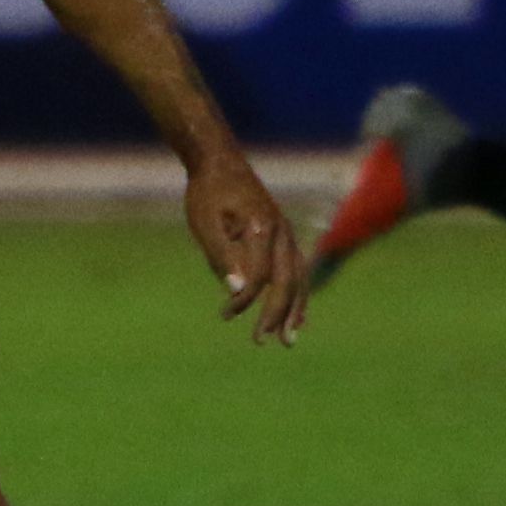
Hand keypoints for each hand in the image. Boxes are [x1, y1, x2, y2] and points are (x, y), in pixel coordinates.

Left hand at [185, 150, 308, 347]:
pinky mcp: (285, 237)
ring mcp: (287, 234)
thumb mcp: (205, 223)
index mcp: (262, 228)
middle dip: (276, 314)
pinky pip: (299, 270)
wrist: (220, 163)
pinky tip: (296, 317)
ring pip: (299, 278)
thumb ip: (221, 256)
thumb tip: (236, 291)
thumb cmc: (208, 193)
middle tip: (263, 342)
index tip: (225, 315)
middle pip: (286, 281)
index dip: (244, 299)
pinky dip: (299, 294)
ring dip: (294, 310)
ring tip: (288, 339)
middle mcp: (282, 232)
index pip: (258, 276)